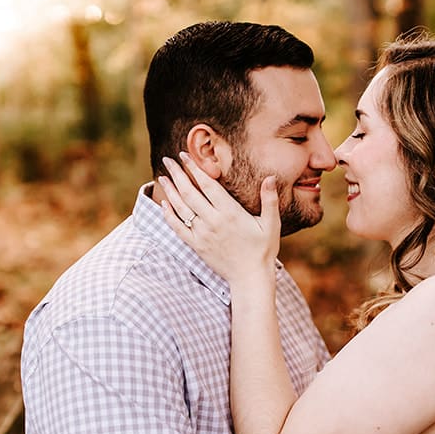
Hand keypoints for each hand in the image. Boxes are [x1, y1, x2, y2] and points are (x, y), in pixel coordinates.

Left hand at [158, 153, 279, 283]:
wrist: (249, 278)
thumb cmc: (263, 250)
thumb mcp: (271, 224)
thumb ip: (270, 200)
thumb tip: (270, 178)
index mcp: (230, 213)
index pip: (208, 185)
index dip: (195, 169)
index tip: (185, 155)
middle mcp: (213, 222)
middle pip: (190, 193)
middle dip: (178, 174)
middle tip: (168, 160)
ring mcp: (202, 234)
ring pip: (181, 209)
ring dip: (170, 191)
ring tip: (163, 176)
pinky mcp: (196, 246)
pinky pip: (178, 228)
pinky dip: (169, 215)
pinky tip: (164, 203)